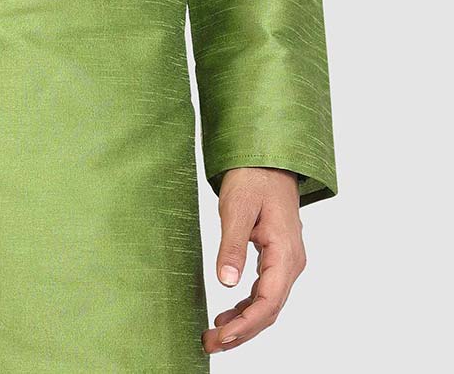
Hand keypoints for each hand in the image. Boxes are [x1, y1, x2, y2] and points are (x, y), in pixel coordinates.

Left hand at [202, 167, 305, 354]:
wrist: (267, 158)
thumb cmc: (253, 178)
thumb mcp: (237, 208)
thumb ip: (232, 245)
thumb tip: (226, 283)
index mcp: (285, 252)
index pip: (269, 301)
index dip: (246, 324)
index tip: (222, 336)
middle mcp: (291, 262)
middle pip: (269, 310)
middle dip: (242, 331)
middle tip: (210, 343)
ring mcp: (286, 261)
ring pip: (268, 304)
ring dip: (243, 323)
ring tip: (214, 336)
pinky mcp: (276, 258)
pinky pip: (265, 291)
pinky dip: (247, 307)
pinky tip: (228, 314)